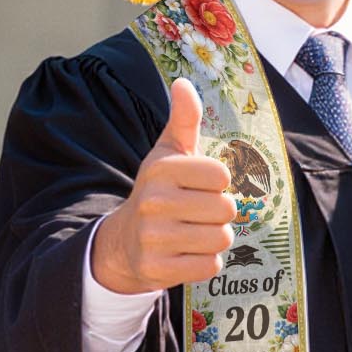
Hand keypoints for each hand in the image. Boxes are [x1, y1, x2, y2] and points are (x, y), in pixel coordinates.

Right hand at [89, 78, 237, 294]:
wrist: (125, 241)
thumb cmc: (159, 191)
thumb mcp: (168, 153)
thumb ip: (183, 119)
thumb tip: (183, 82)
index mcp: (161, 169)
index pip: (221, 175)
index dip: (217, 183)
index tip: (199, 186)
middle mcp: (155, 202)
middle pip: (226, 209)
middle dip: (219, 213)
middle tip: (198, 213)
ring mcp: (154, 238)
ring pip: (221, 238)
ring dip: (215, 238)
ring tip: (194, 232)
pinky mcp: (158, 269)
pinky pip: (210, 266)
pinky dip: (206, 262)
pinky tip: (187, 253)